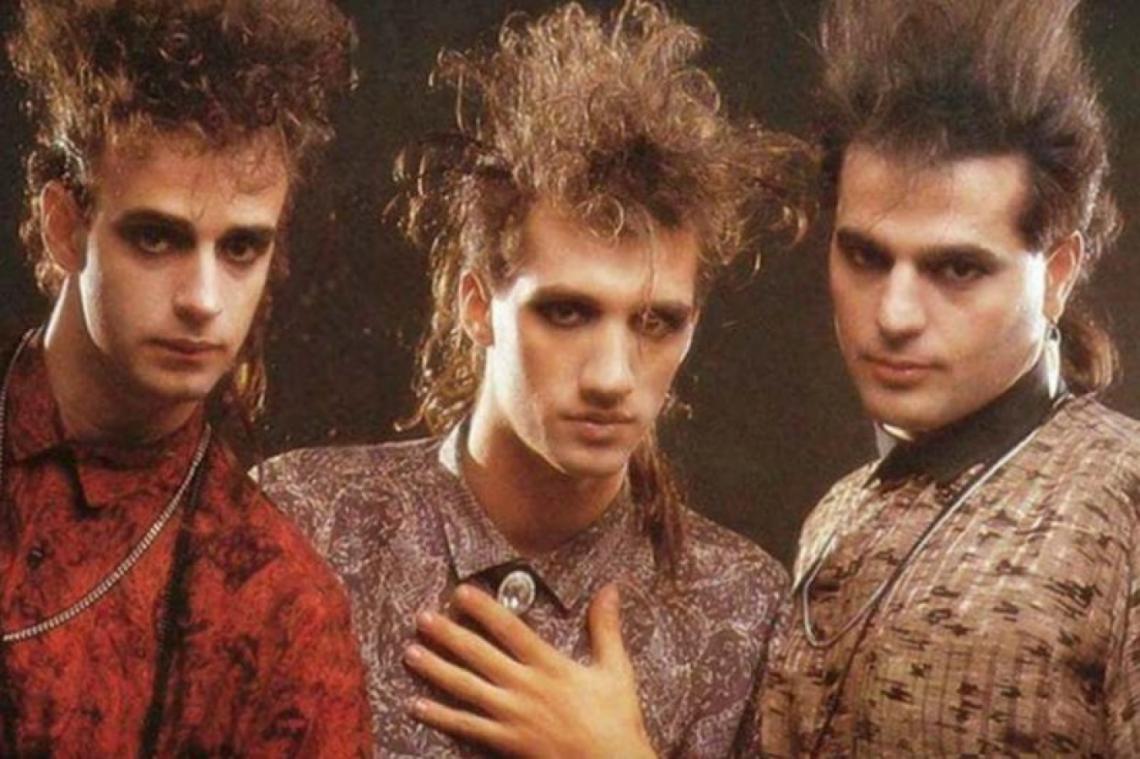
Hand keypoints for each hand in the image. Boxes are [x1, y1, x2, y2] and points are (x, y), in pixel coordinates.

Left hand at [404, 582, 656, 758]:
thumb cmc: (616, 718)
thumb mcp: (615, 669)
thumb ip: (606, 627)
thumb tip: (611, 588)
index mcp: (550, 665)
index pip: (510, 629)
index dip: (484, 609)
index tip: (460, 592)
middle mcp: (526, 687)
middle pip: (479, 655)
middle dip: (448, 634)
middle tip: (422, 617)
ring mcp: (513, 716)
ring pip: (466, 688)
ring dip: (436, 669)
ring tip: (411, 653)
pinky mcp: (506, 742)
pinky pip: (466, 727)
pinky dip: (440, 716)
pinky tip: (418, 705)